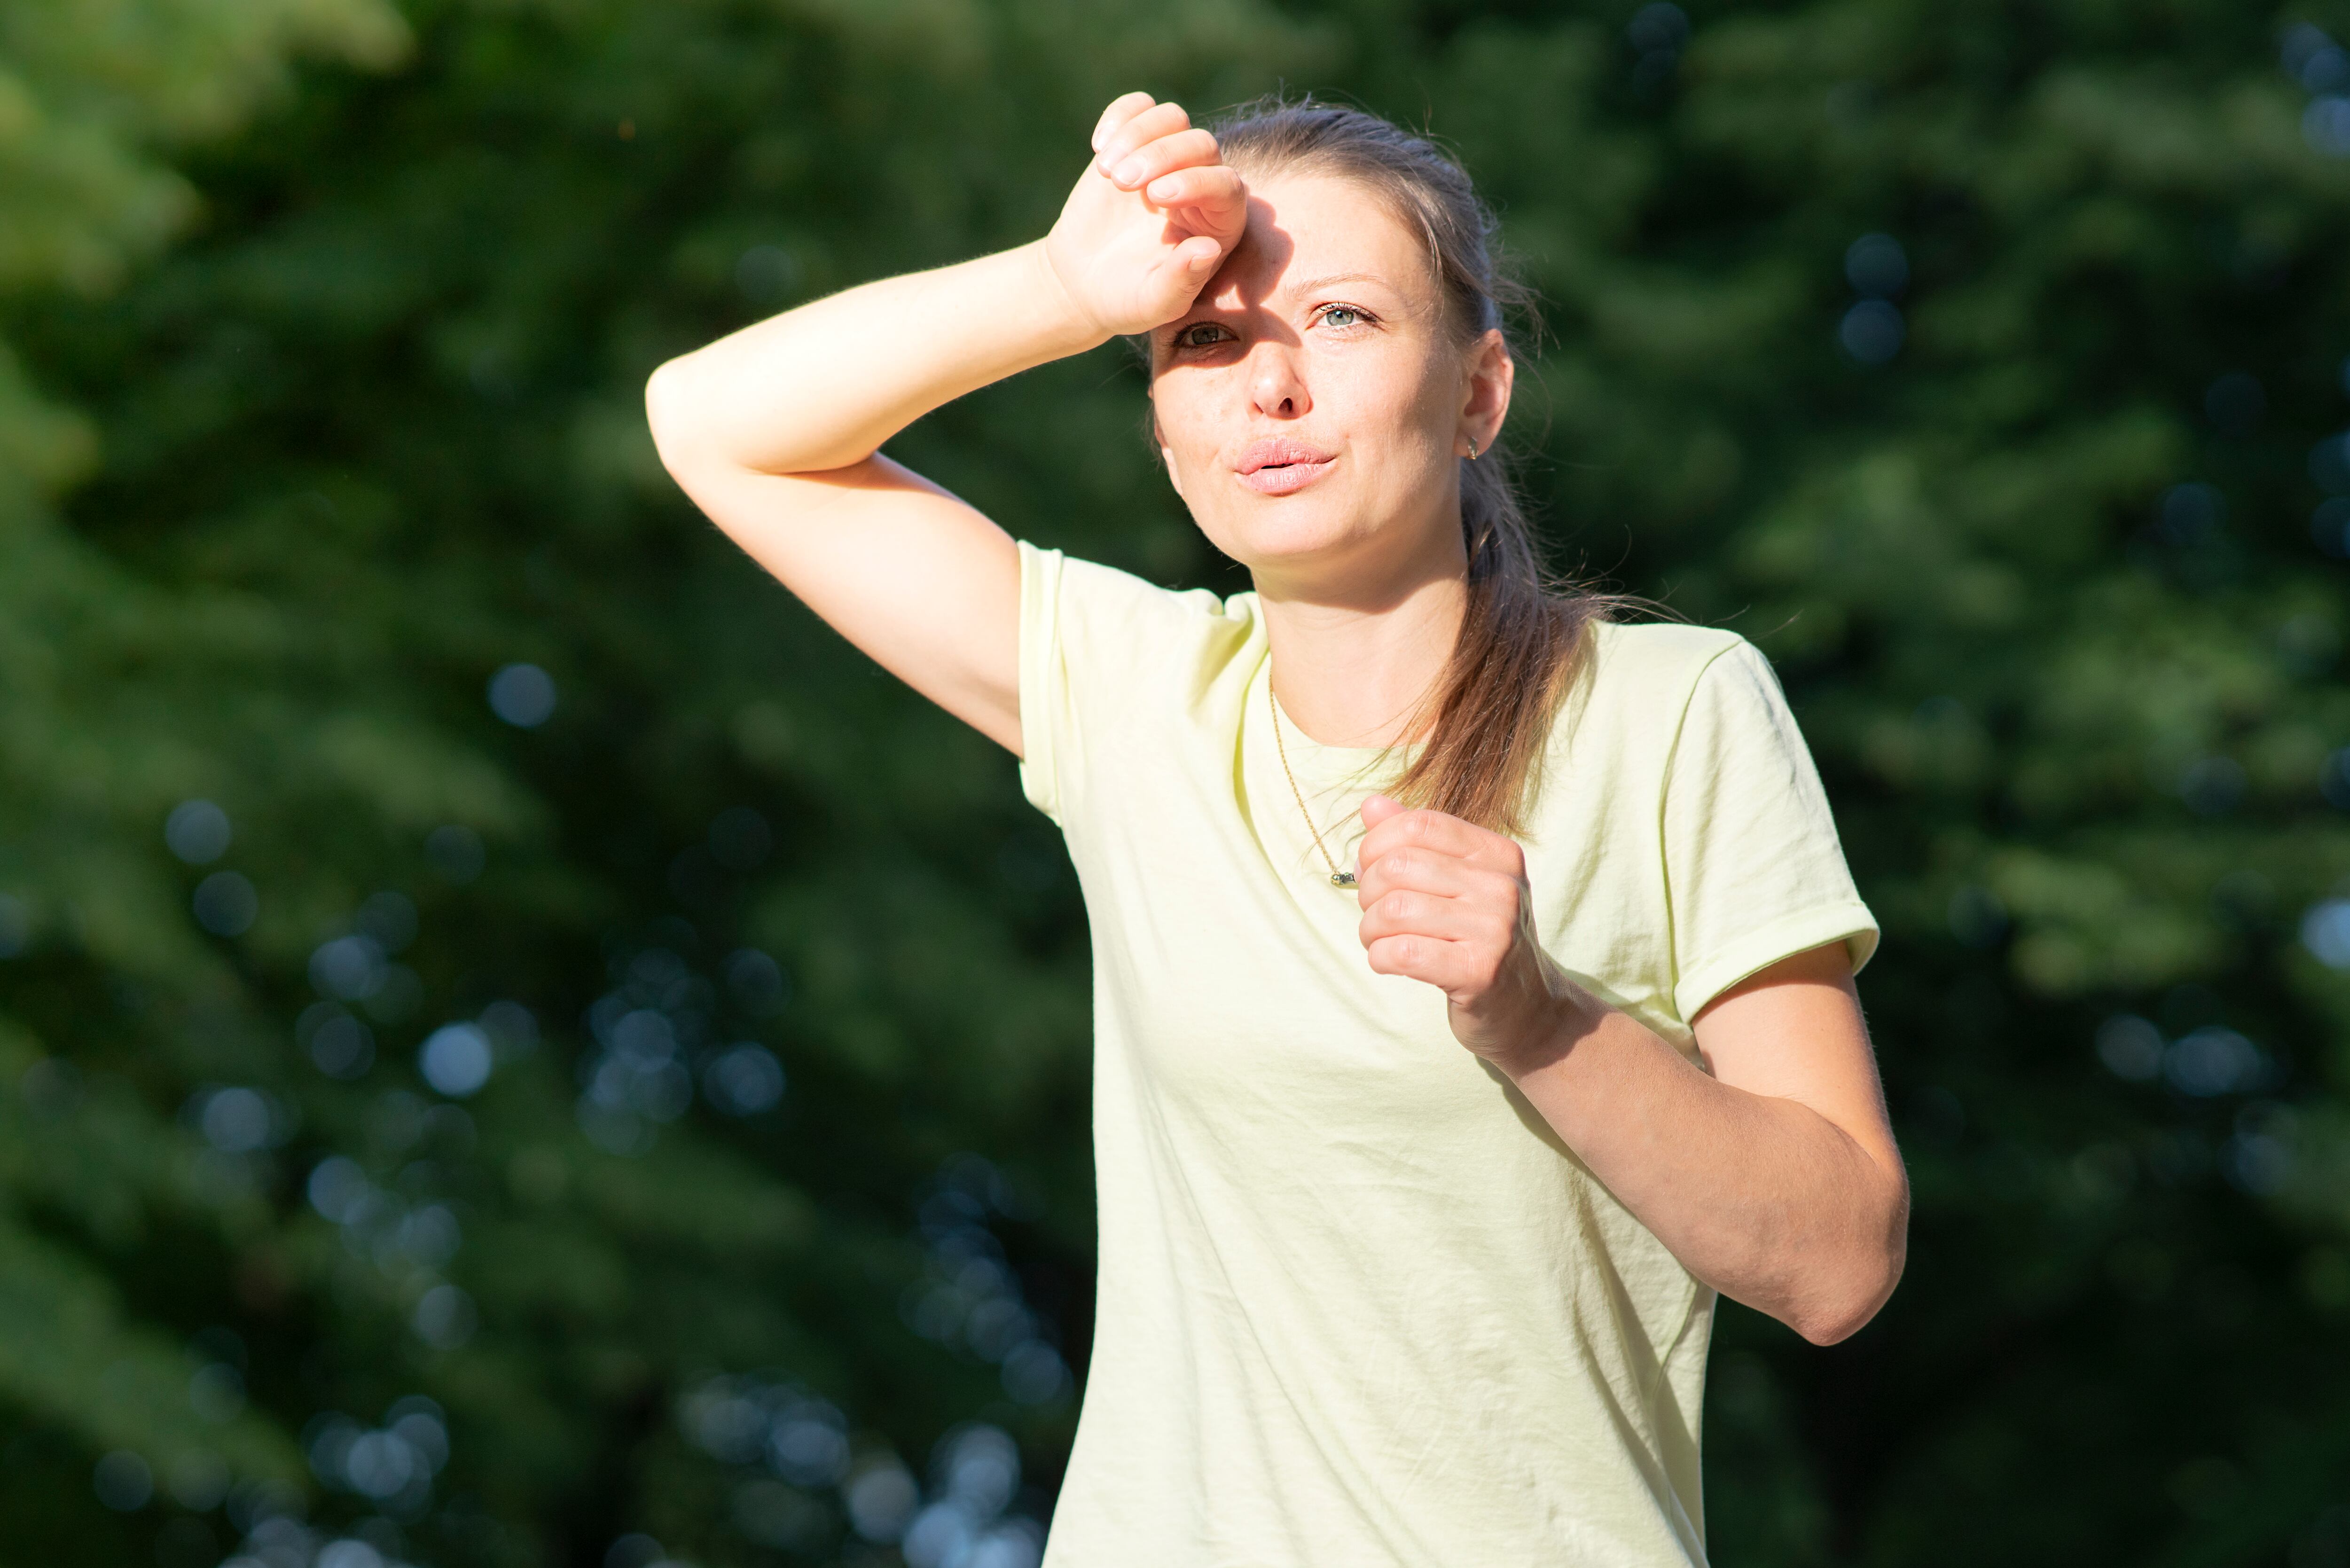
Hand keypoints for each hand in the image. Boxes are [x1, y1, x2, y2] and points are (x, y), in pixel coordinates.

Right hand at [1041, 93, 1248, 339]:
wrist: (1084, 282)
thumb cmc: (1127, 298)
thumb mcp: (1153, 303)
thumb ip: (1181, 282)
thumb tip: (1208, 248)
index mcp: (1220, 224)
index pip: (1226, 187)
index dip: (1196, 182)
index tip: (1156, 196)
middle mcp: (1203, 185)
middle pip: (1201, 144)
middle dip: (1162, 156)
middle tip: (1121, 183)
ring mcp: (1170, 159)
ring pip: (1172, 119)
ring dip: (1138, 135)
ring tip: (1106, 171)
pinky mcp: (1136, 142)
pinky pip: (1139, 107)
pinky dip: (1119, 117)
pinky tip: (1098, 148)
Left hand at [1355, 795, 1581, 1071]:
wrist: (1528, 1009)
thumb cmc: (1480, 940)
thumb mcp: (1459, 883)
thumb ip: (1416, 842)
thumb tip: (1371, 804)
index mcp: (1498, 854)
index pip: (1420, 824)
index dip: (1377, 844)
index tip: (1369, 869)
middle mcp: (1502, 886)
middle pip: (1399, 865)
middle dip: (1368, 891)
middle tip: (1374, 914)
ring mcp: (1495, 929)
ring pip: (1395, 909)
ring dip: (1370, 929)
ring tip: (1379, 940)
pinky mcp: (1479, 971)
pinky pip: (1402, 952)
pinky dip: (1380, 957)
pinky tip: (1389, 962)